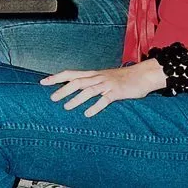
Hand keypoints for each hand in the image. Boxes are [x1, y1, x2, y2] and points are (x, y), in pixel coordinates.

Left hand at [40, 60, 163, 116]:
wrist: (143, 75)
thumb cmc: (123, 78)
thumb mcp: (104, 78)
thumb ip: (91, 83)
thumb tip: (76, 89)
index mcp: (93, 74)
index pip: (71, 74)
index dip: (57, 77)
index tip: (43, 82)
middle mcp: (98, 77)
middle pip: (77, 81)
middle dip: (63, 89)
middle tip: (52, 98)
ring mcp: (107, 84)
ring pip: (89, 90)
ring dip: (77, 99)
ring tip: (66, 107)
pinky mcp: (117, 92)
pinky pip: (105, 100)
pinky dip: (96, 107)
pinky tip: (88, 114)